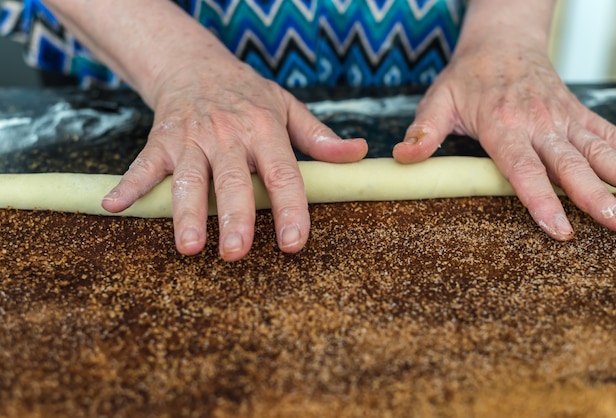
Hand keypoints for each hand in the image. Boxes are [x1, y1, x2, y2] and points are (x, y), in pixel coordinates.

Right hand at [101, 48, 366, 260]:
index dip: (291, 208)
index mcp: (264, 130)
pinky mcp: (161, 141)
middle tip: (236, 252)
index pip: (283, 173)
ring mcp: (191, 139)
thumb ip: (319, 136)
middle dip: (234, 217)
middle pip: (233, 182)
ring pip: (188, 179)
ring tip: (189, 248)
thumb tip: (358, 154)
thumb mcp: (288, 107)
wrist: (197, 66)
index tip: (294, 243)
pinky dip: (128, 185)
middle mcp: (228, 136)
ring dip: (185, 213)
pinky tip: (113, 206)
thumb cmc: (248, 95)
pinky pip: (143, 165)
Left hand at [393, 39, 615, 238]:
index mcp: (503, 125)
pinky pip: (609, 134)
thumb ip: (424, 130)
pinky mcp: (578, 114)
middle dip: (595, 197)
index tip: (560, 229)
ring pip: (597, 151)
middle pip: (570, 165)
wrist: (503, 40)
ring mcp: (563, 118)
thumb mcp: (438, 100)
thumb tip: (404, 157)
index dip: (541, 200)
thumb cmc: (468, 77)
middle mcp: (539, 123)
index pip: (524, 169)